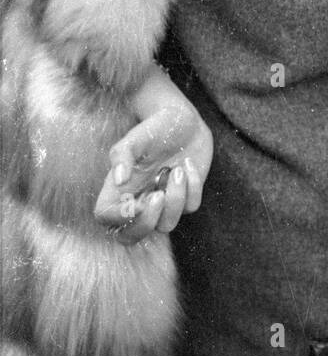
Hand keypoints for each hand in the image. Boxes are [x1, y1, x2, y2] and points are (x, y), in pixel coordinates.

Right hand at [94, 96, 212, 245]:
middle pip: (131, 236)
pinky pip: (191, 207)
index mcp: (118, 187)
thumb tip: (119, 179)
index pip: (106, 217)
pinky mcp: (185, 197)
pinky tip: (188, 165)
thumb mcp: (136, 136)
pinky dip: (193, 187)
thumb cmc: (153, 127)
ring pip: (166, 225)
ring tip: (176, 169)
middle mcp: (138, 199)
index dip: (119, 218)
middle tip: (159, 196)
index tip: (135, 202)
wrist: (183, 119)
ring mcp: (162, 201)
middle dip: (147, 223)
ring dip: (175, 199)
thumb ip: (122, 155)